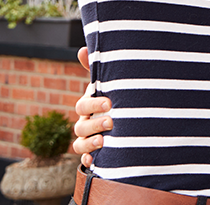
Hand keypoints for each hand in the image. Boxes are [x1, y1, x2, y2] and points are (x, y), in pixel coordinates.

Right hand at [72, 46, 111, 167]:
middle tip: (111, 121)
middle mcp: (85, 123)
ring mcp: (89, 139)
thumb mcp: (111, 83)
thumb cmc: (117, 96)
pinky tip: (95, 161)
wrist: (130, 118)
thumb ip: (99, 69)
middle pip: (80, 126)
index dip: (93, 105)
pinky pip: (85, 160)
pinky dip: (88, 160)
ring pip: (79, 144)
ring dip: (89, 143)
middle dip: (94, 124)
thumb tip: (81, 49)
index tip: (109, 103)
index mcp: (89, 106)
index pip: (82, 106)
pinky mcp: (95, 153)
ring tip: (104, 141)